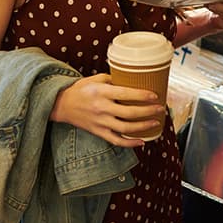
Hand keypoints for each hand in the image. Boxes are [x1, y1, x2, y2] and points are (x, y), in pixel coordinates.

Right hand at [49, 73, 164, 147]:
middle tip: (160, 108)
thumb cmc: (80, 90)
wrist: (62, 105)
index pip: (125, 94)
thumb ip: (113, 79)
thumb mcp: (95, 79)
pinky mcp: (98, 132)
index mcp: (101, 92)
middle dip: (148, 111)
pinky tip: (142, 141)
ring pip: (125, 128)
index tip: (155, 96)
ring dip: (143, 126)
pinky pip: (116, 140)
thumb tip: (131, 80)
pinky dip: (130, 143)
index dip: (142, 96)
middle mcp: (102, 108)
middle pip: (129, 112)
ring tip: (155, 122)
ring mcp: (100, 122)